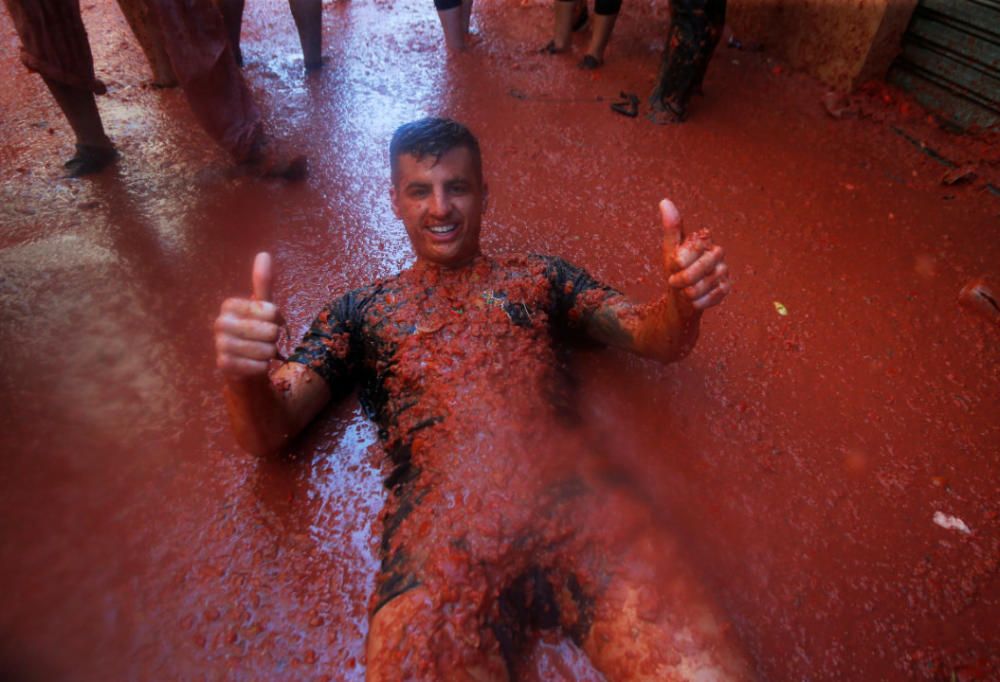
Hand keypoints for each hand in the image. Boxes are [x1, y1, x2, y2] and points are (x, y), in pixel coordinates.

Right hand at [214, 252, 282, 377]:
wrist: (244, 366)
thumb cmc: (256, 333)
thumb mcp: (263, 308)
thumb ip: (263, 283)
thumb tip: (264, 254)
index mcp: (229, 305)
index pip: (270, 310)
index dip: (276, 318)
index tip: (268, 321)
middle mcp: (220, 323)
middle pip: (269, 331)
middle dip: (274, 338)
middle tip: (264, 340)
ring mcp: (220, 345)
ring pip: (265, 350)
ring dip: (269, 353)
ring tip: (260, 352)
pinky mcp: (224, 365)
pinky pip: (258, 366)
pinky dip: (263, 367)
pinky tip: (255, 364)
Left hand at [660, 199, 729, 310]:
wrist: (681, 296)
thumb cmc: (675, 270)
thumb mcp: (670, 250)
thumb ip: (670, 228)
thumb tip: (664, 201)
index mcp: (704, 240)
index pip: (694, 247)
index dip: (679, 261)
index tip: (673, 266)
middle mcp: (717, 253)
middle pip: (700, 268)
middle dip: (682, 279)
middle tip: (674, 282)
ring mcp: (724, 271)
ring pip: (705, 284)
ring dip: (689, 292)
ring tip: (684, 291)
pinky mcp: (726, 287)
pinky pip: (713, 296)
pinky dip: (699, 301)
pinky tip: (693, 300)